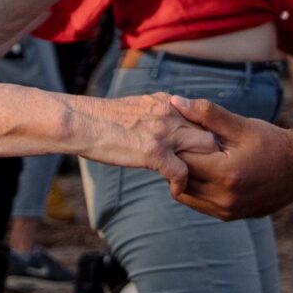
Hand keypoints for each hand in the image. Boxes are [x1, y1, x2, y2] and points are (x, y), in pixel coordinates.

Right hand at [82, 93, 218, 194]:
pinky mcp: (154, 152)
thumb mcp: (135, 107)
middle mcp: (170, 113)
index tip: (205, 152)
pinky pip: (182, 172)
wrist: (81, 121)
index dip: (205, 135)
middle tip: (207, 169)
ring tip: (196, 180)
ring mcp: (164, 132)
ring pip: (204, 148)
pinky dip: (181, 184)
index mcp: (166, 102)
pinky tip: (175, 190)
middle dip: (212, 151)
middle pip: (209, 131)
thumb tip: (163, 121)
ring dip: (203, 166)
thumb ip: (155, 113)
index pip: (201, 118)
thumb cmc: (101, 118)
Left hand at [163, 95, 292, 220]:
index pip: (181, 161)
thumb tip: (175, 102)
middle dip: (177, 163)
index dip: (176, 145)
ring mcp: (228, 211)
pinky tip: (205, 171)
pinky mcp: (231, 216)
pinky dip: (197, 189)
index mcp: (224, 174)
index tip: (177, 133)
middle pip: (180, 181)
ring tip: (193, 157)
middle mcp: (224, 198)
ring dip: (184, 178)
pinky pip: (201, 205)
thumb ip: (206, 114)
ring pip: (187, 197)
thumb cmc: (272, 142)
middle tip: (180, 145)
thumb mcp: (241, 125)